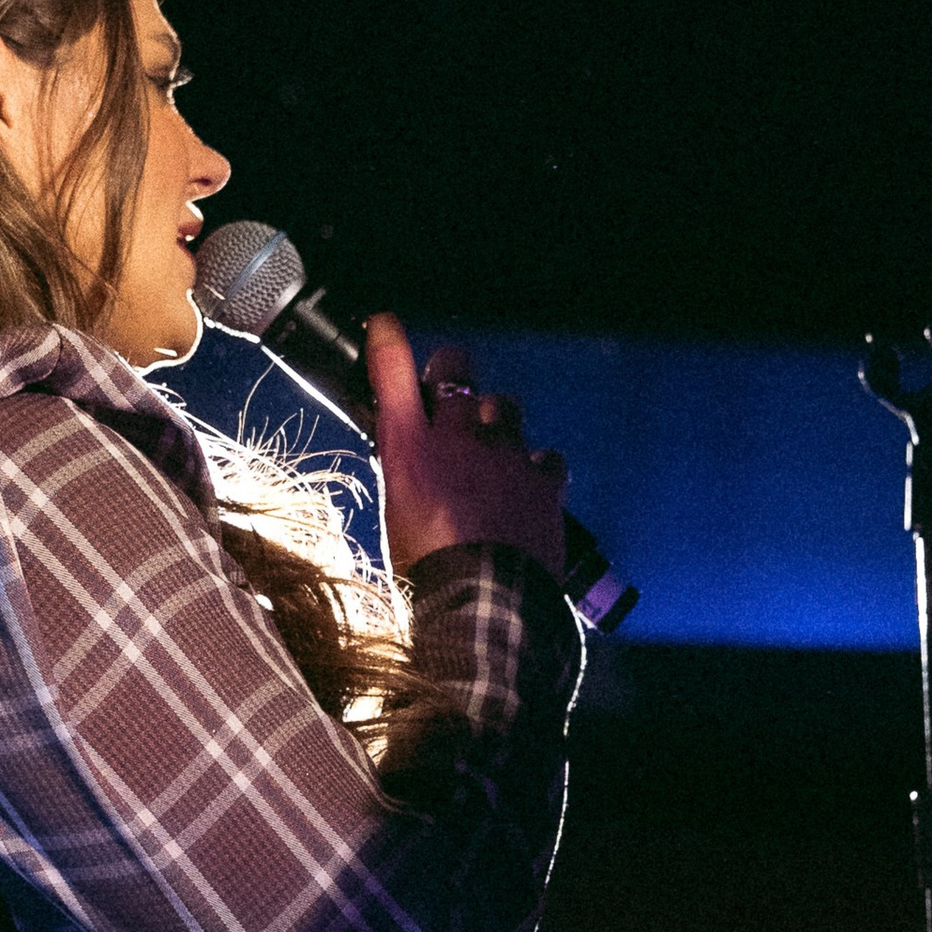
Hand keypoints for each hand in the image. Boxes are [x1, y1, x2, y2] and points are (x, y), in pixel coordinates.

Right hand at [365, 316, 568, 584]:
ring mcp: (505, 453)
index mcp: (408, 448)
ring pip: (503, 407)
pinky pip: (545, 454)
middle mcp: (457, 438)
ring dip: (495, 422)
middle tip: (449, 403)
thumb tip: (409, 453)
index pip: (392, 372)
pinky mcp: (543, 479)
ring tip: (491, 454)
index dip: (389, 342)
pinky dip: (537, 465)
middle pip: (458, 372)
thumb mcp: (396, 515)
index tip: (385, 326)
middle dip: (454, 379)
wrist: (484, 604)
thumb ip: (406, 471)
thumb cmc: (426, 568)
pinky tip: (528, 486)